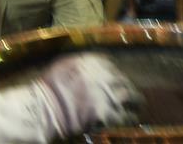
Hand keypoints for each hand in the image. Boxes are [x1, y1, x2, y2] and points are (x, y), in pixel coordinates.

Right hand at [0, 53, 140, 142]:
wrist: (45, 108)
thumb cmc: (50, 88)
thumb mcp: (64, 65)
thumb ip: (81, 64)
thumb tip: (89, 67)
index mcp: (94, 61)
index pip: (112, 65)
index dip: (116, 76)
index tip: (117, 83)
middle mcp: (104, 74)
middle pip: (124, 81)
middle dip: (128, 89)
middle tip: (133, 97)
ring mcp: (107, 93)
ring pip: (130, 97)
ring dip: (135, 103)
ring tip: (137, 108)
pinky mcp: (108, 113)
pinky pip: (125, 116)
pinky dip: (130, 118)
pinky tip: (131, 120)